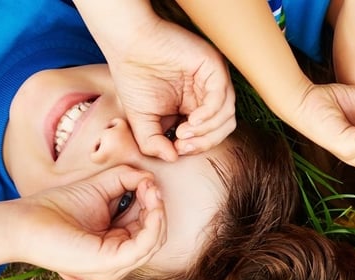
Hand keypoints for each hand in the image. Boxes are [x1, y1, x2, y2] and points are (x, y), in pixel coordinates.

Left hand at [10, 166, 165, 279]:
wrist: (25, 222)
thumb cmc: (56, 208)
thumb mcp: (99, 188)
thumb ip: (125, 180)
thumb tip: (149, 178)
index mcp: (116, 243)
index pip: (147, 225)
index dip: (152, 202)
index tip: (147, 181)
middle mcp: (119, 258)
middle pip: (155, 233)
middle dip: (157, 206)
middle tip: (150, 184)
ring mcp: (116, 264)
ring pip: (155, 240)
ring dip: (158, 212)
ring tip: (150, 190)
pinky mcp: (111, 263)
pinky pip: (145, 245)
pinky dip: (153, 223)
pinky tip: (150, 203)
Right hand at [104, 17, 235, 160]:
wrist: (127, 46)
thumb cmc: (134, 78)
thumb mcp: (141, 120)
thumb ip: (153, 143)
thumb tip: (172, 159)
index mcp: (195, 106)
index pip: (210, 133)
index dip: (197, 146)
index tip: (177, 149)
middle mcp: (207, 94)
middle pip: (223, 128)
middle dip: (204, 142)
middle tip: (183, 145)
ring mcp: (212, 81)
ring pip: (226, 116)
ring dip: (206, 131)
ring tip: (183, 132)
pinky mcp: (214, 68)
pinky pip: (222, 98)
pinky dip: (209, 114)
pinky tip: (192, 120)